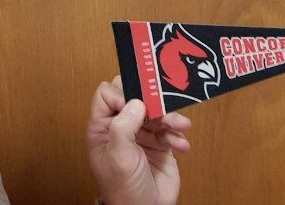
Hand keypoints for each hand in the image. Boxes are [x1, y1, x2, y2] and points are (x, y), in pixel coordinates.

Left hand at [87, 76, 191, 204]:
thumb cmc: (123, 189)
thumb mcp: (118, 156)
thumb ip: (123, 127)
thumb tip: (136, 102)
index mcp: (103, 127)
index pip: (107, 94)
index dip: (121, 95)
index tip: (136, 105)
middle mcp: (121, 126)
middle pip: (134, 98)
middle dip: (150, 100)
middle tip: (161, 106)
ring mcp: (141, 134)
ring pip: (155, 111)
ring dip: (169, 117)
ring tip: (180, 125)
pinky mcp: (160, 143)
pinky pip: (170, 129)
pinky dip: (177, 134)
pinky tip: (181, 145)